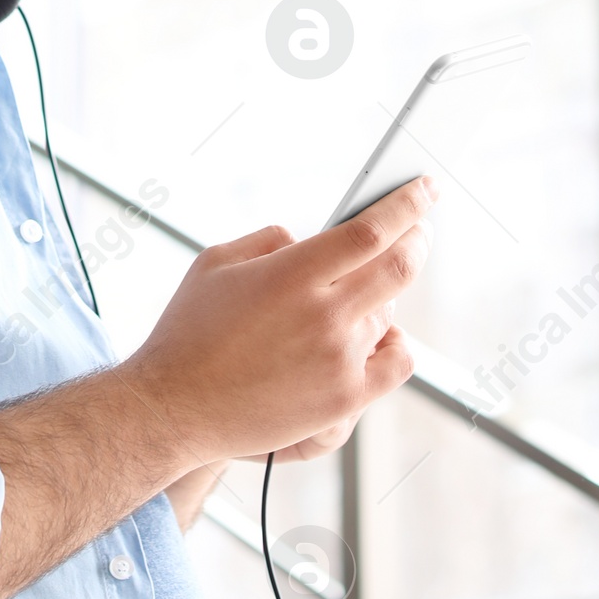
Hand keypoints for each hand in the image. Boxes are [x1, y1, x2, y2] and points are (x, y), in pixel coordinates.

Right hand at [117, 179, 433, 470]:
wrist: (173, 409)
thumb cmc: (188, 333)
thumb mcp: (216, 262)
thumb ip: (271, 241)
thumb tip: (310, 240)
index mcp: (290, 274)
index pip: (370, 230)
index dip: (406, 205)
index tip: (425, 189)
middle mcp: (322, 315)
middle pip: (399, 266)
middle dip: (417, 238)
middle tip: (420, 228)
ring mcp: (338, 360)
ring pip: (391, 312)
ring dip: (386, 293)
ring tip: (361, 291)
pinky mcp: (344, 400)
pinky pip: (397, 362)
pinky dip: (396, 342)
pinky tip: (379, 335)